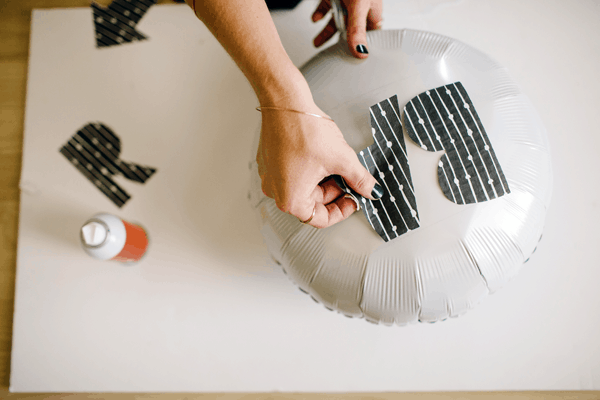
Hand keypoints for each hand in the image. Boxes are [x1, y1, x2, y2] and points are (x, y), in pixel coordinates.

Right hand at [257, 97, 380, 228]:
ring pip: (304, 187)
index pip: (320, 219)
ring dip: (323, 180)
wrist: (285, 102)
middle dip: (333, 192)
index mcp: (290, 199)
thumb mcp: (342, 159)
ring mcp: (270, 176)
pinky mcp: (270, 161)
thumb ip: (360, 180)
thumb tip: (372, 191)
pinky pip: (293, 174)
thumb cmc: (305, 130)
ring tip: (336, 163)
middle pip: (312, 202)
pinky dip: (310, 170)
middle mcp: (276, 191)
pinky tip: (321, 155)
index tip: (353, 200)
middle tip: (348, 178)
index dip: (342, 211)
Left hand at [312, 0, 382, 57]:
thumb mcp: (359, 7)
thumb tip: (360, 53)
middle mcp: (359, 10)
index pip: (367, 37)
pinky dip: (319, 15)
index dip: (360, 48)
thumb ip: (357, 30)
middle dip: (340, 43)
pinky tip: (315, 19)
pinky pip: (325, 8)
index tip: (352, 60)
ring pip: (335, 22)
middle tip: (333, 55)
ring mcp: (346, 3)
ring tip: (317, 43)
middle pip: (349, 32)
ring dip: (325, 33)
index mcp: (371, 14)